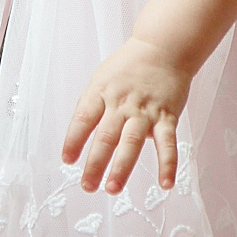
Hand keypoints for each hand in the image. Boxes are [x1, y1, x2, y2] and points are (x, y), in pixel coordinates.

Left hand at [61, 39, 191, 193]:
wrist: (163, 49)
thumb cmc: (129, 66)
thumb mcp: (101, 79)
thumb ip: (92, 106)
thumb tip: (80, 138)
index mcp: (101, 92)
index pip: (83, 118)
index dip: (73, 140)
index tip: (67, 160)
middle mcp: (122, 103)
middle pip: (105, 136)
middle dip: (95, 164)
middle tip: (88, 185)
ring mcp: (145, 111)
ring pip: (131, 142)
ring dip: (122, 167)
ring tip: (112, 188)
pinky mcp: (166, 117)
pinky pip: (167, 143)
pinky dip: (168, 164)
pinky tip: (165, 183)